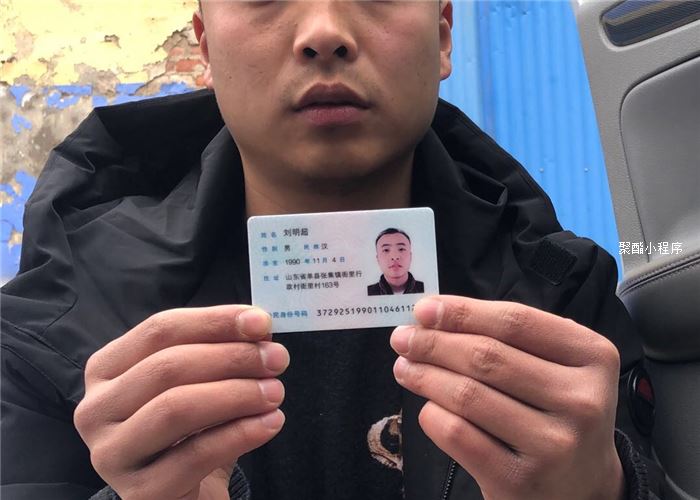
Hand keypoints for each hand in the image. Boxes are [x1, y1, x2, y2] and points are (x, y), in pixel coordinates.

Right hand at [74, 305, 288, 499]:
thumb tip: (258, 326)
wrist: (186, 493)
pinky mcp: (139, 492)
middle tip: (277, 359)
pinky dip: (240, 434)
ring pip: (176, 408)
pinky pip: (195, 455)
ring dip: (237, 394)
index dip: (213, 322)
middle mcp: (97, 409)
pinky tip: (271, 422)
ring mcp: (111, 454)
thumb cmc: (191, 428)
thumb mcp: (198, 382)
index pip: (159, 330)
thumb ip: (219, 350)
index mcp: (106, 369)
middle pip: (167, 367)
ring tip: (276, 391)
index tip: (261, 322)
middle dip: (231, 357)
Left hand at [390, 296, 624, 499]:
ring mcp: (554, 445)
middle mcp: (582, 400)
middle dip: (433, 343)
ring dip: (424, 376)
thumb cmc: (557, 411)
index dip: (462, 312)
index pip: (515, 322)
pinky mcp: (521, 481)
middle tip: (402, 339)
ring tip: (404, 368)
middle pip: (487, 357)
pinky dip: (432, 415)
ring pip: (468, 395)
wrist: (581, 487)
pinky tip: (427, 406)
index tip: (424, 310)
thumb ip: (510, 336)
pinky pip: (458, 435)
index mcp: (592, 357)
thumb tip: (434, 315)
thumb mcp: (556, 367)